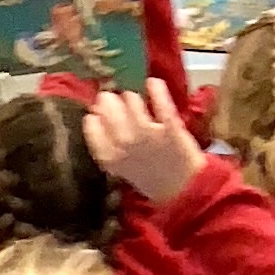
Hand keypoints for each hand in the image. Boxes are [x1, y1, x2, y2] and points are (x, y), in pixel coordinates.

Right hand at [91, 86, 209, 204]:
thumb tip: (97, 116)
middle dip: (110, 100)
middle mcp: (124, 143)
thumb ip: (108, 145)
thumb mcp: (120, 168)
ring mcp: (147, 134)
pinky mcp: (170, 127)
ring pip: (131, 100)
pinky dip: (157, 90)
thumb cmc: (150, 180)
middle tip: (114, 99)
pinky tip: (153, 83)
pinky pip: (160, 102)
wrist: (183, 191)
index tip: (98, 111)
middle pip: (108, 108)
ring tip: (135, 100)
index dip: (95, 115)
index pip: (91, 125)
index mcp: (109, 157)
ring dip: (132, 97)